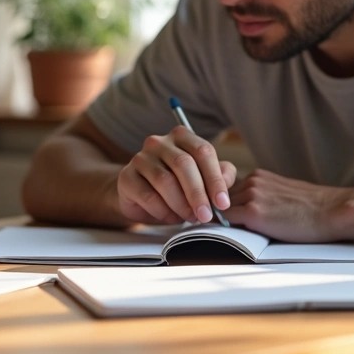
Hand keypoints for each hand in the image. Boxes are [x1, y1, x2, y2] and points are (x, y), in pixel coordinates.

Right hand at [116, 125, 236, 223]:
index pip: (203, 151)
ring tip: (189, 218)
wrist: (142, 197)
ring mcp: (140, 157)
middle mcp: (159, 142)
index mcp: (182, 136)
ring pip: (165, 181)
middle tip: (205, 215)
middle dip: (198, 194)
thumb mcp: (203, 179)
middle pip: (184, 164)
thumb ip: (220, 175)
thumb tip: (226, 180)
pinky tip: (170, 217)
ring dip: (181, 205)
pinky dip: (163, 211)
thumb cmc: (178, 186)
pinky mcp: (126, 176)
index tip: (223, 203)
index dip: (215, 179)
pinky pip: (148, 196)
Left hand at [223, 169, 349, 242]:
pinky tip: (221, 237)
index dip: (223, 205)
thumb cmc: (314, 208)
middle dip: (219, 213)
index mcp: (259, 176)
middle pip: (221, 199)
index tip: (218, 215)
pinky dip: (220, 228)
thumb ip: (263, 196)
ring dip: (221, 222)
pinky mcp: (253, 213)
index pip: (229, 190)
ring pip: (221, 209)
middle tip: (216, 226)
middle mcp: (253, 182)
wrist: (331, 211)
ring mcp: (252, 196)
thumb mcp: (283, 192)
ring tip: (220, 234)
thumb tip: (248, 210)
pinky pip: (225, 220)